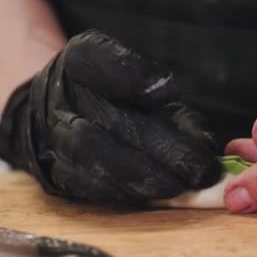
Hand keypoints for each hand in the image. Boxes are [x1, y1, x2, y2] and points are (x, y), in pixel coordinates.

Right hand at [0, 30, 220, 203]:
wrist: (59, 113)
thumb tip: (202, 145)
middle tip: (200, 168)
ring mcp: (54, 134)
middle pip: (107, 118)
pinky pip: (86, 184)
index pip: (99, 61)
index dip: (133, 75)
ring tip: (180, 186)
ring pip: (92, 153)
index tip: (169, 90)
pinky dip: (123, 192)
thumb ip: (169, 107)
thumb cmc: (115, 97)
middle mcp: (61, 94)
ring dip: (142, 175)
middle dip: (161, 146)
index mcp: (81, 60)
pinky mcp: (55, 170)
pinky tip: (154, 196)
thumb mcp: (143, 86)